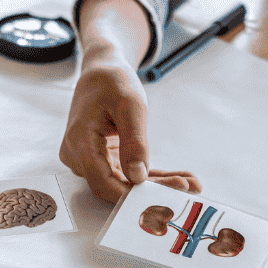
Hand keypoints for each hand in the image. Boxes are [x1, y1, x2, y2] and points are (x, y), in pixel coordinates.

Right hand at [62, 0, 200, 201]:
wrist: (101, 72)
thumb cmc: (112, 82)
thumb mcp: (130, 106)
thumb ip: (134, 142)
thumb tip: (137, 177)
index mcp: (79, 142)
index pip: (104, 184)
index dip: (135, 194)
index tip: (168, 192)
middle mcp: (78, 156)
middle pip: (116, 186)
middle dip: (153, 190)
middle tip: (189, 187)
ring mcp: (87, 160)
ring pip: (123, 183)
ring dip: (156, 184)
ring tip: (190, 182)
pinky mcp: (100, 159)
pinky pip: (125, 173)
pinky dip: (151, 176)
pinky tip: (177, 177)